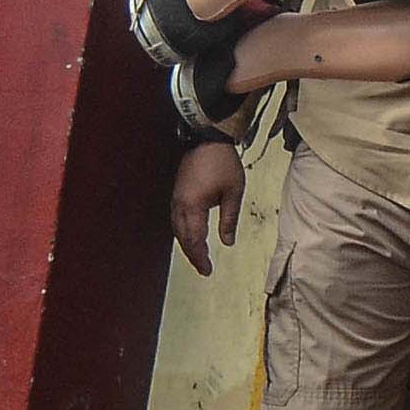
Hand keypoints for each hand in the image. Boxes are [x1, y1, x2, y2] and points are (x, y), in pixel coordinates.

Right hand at [169, 141, 246, 277]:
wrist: (207, 138)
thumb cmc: (223, 163)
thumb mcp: (233, 192)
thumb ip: (230, 219)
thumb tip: (228, 242)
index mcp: (193, 206)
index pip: (195, 240)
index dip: (200, 258)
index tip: (207, 271)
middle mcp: (180, 205)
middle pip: (183, 238)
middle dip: (193, 255)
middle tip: (204, 268)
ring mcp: (176, 198)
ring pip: (177, 229)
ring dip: (187, 244)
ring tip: (198, 256)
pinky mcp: (177, 193)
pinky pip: (177, 219)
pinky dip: (183, 232)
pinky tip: (191, 236)